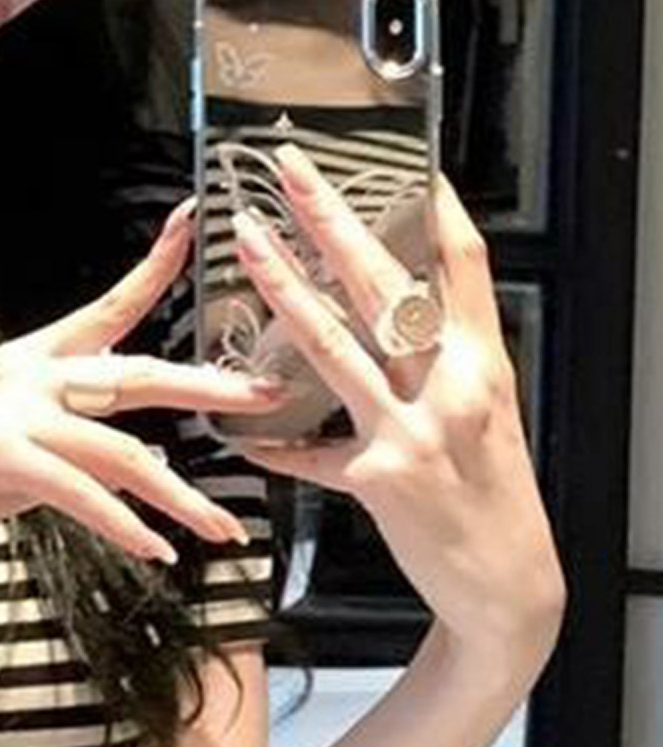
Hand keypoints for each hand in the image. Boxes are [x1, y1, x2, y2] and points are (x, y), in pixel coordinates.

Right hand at [0, 198, 288, 581]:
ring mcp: (7, 408)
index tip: (196, 224)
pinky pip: (81, 490)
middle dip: (210, 387)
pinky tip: (154, 552)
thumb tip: (126, 473)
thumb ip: (67, 451)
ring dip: (178, 497)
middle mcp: (23, 373)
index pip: (106, 310)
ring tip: (221, 528)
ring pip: (121, 449)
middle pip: (137, 373)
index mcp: (28, 362)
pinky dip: (123, 527)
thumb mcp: (12, 461)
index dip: (154, 267)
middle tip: (270, 396)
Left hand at [228, 144, 566, 655]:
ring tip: (249, 245)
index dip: (438, 209)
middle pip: (385, 285)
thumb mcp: (482, 419)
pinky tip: (240, 434)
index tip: (410, 163)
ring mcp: (414, 430)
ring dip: (285, 289)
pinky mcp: (378, 476)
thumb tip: (391, 329)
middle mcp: (454, 387)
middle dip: (334, 219)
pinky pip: (309, 451)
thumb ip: (437, 371)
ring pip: (336, 343)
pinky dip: (274, 443)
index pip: (464, 267)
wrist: (507, 583)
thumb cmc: (490, 496)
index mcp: (484, 365)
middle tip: (292, 172)